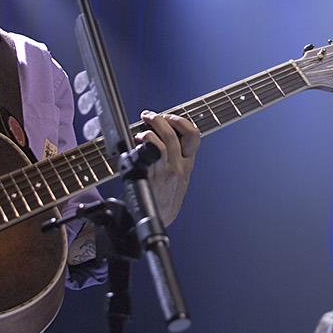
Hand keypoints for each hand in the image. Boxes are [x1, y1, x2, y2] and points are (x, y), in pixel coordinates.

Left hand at [137, 110, 199, 224]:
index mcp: (188, 163)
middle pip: (174, 134)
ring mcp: (167, 172)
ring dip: (150, 130)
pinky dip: (143, 143)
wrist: (161, 216)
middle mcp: (180, 166)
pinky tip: (138, 143)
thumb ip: (177, 157)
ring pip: (162, 142)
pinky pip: (150, 154)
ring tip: (142, 129)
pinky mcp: (153, 177)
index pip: (194, 135)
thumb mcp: (181, 176)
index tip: (169, 117)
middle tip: (149, 116)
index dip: (181, 122)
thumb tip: (162, 133)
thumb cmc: (166, 195)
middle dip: (159, 119)